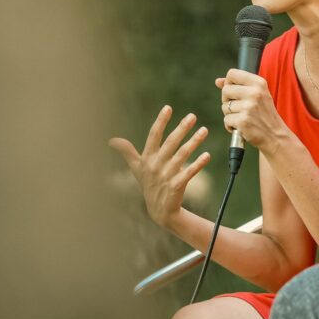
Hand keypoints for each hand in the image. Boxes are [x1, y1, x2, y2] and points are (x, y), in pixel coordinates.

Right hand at [108, 105, 210, 227]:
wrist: (159, 210)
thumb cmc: (149, 184)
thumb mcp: (136, 168)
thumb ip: (127, 152)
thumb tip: (111, 140)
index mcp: (147, 158)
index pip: (153, 136)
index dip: (160, 122)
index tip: (168, 108)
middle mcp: (155, 165)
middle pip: (170, 143)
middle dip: (181, 128)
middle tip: (192, 116)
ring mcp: (165, 176)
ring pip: (181, 155)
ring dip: (194, 142)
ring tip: (204, 130)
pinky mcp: (175, 186)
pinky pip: (188, 173)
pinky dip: (198, 164)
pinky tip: (207, 155)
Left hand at [217, 69, 288, 153]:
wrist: (275, 135)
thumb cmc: (264, 114)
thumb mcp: (257, 95)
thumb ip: (238, 86)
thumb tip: (218, 81)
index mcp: (259, 83)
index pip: (232, 74)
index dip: (229, 83)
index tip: (235, 93)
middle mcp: (254, 93)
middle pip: (225, 90)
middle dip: (228, 100)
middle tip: (240, 108)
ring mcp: (249, 107)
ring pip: (224, 106)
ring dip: (230, 115)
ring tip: (243, 118)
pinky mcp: (243, 121)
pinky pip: (226, 120)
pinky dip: (230, 126)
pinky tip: (241, 126)